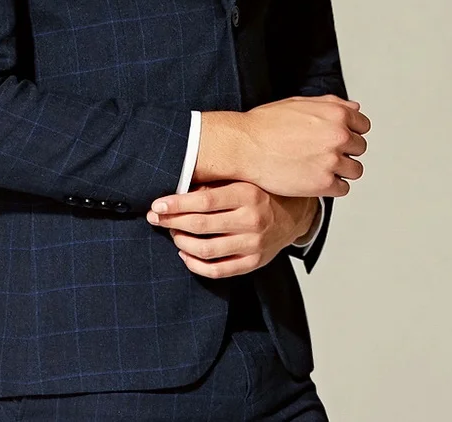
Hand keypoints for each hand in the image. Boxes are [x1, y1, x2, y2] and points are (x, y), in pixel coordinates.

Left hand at [146, 181, 319, 278]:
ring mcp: (254, 244)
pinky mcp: (254, 262)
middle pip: (201, 226)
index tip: (157, 204)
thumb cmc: (262, 192)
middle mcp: (252, 220)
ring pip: (206, 250)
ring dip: (181, 243)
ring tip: (173, 234)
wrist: (295, 213)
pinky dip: (195, 264)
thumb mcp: (243, 179)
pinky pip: (218, 270)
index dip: (177, 204)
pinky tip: (185, 254)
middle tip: (156, 218)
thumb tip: (178, 190)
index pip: (205, 201)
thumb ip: (214, 184)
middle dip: (172, 222)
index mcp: (248, 194)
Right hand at [194, 94, 369, 197]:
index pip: (363, 126)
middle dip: (344, 151)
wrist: (244, 146)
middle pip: (359, 148)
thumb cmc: (266, 124)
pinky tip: (314, 179)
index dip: (349, 132)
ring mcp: (332, 160)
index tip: (336, 138)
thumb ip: (331, 104)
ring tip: (318, 167)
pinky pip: (343, 188)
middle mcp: (339, 136)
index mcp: (336, 113)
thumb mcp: (300, 102)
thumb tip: (355, 109)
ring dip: (341, 170)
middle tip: (322, 153)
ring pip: (355, 170)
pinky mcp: (323, 183)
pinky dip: (331, 186)